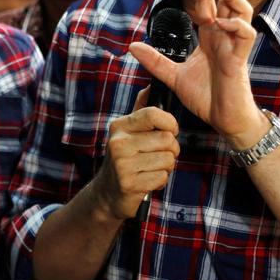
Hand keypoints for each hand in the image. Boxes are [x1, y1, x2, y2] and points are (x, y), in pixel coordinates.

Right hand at [90, 88, 180, 220]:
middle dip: (171, 149)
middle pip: (167, 139)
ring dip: (166, 166)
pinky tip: (147, 179)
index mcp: (120, 126)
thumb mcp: (128, 132)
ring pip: (168, 159)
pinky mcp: (129, 184)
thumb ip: (140, 111)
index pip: (153, 114)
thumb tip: (150, 87)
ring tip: (152, 167)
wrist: (107, 192)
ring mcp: (122, 164)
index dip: (170, 122)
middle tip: (161, 154)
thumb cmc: (125, 158)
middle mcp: (119, 142)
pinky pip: (162, 177)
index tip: (171, 130)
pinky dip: (160, 180)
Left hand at [129, 0, 261, 139]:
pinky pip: (245, 36)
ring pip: (241, 11)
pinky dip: (236, 26)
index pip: (207, 2)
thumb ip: (155, 61)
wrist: (224, 120)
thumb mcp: (173, 76)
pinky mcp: (240, 60)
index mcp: (210, 35)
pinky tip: (223, 23)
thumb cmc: (206, 97)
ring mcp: (234, 45)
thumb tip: (132, 45)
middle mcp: (224, 35)